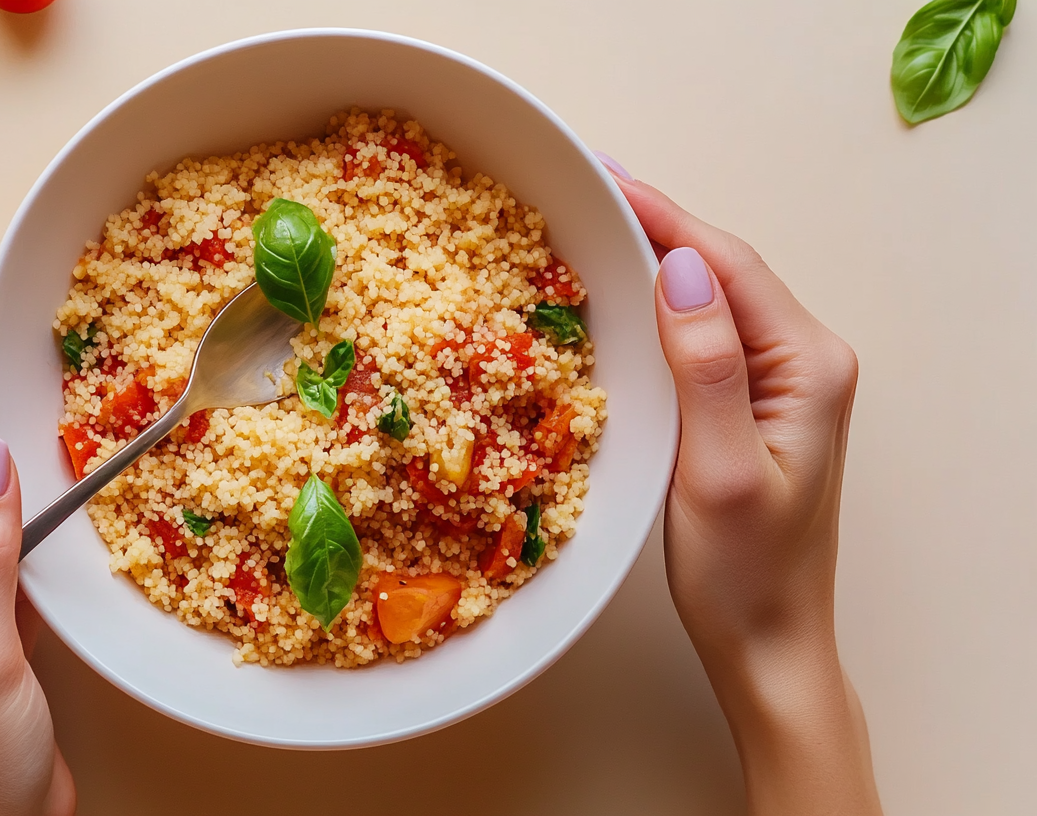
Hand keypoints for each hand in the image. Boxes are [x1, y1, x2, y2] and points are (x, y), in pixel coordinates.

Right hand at [596, 153, 880, 814]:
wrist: (769, 641)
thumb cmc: (745, 573)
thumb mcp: (717, 472)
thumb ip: (706, 367)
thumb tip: (679, 272)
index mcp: (808, 366)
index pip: (726, 265)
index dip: (663, 214)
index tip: (603, 176)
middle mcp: (807, 361)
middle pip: (723, 269)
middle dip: (657, 223)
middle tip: (588, 186)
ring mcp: (786, 381)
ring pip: (714, 297)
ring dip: (658, 258)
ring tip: (598, 222)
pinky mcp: (758, 403)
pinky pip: (709, 333)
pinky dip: (663, 304)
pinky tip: (628, 293)